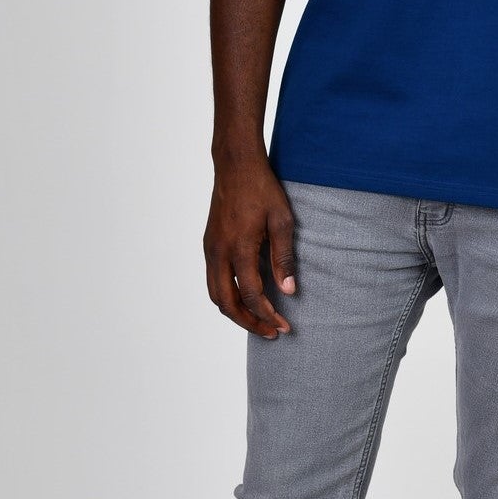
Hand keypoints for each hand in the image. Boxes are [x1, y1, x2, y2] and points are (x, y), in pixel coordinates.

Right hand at [203, 154, 297, 338]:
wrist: (235, 165)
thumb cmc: (262, 189)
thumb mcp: (282, 220)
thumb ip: (284, 257)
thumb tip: (288, 291)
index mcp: (239, 247)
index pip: (250, 294)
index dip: (267, 314)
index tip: (284, 326)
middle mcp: (219, 252)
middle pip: (226, 302)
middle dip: (249, 322)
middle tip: (271, 332)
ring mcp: (210, 248)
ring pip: (215, 294)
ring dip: (235, 312)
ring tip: (258, 321)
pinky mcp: (209, 244)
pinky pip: (212, 280)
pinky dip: (227, 297)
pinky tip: (244, 298)